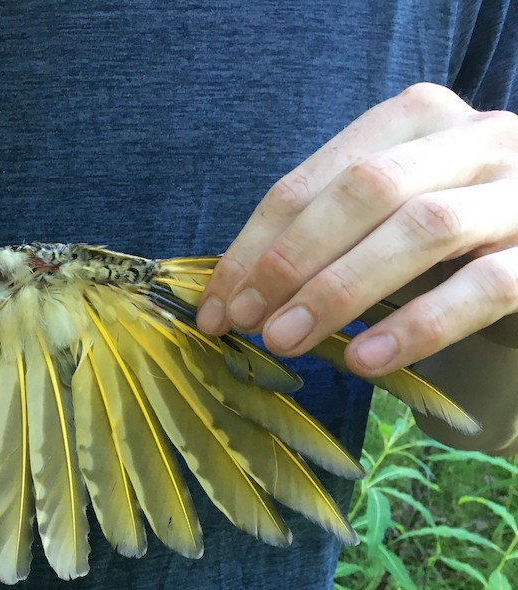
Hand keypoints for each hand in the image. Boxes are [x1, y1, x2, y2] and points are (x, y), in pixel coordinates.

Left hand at [197, 83, 517, 377]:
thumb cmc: (446, 240)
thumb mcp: (383, 215)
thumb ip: (322, 233)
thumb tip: (232, 294)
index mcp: (417, 119)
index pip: (315, 180)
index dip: (255, 245)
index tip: (215, 305)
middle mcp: (475, 138)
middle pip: (366, 191)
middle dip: (291, 260)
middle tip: (246, 321)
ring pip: (423, 230)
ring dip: (341, 289)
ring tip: (286, 340)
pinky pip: (484, 287)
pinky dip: (418, 326)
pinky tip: (365, 359)